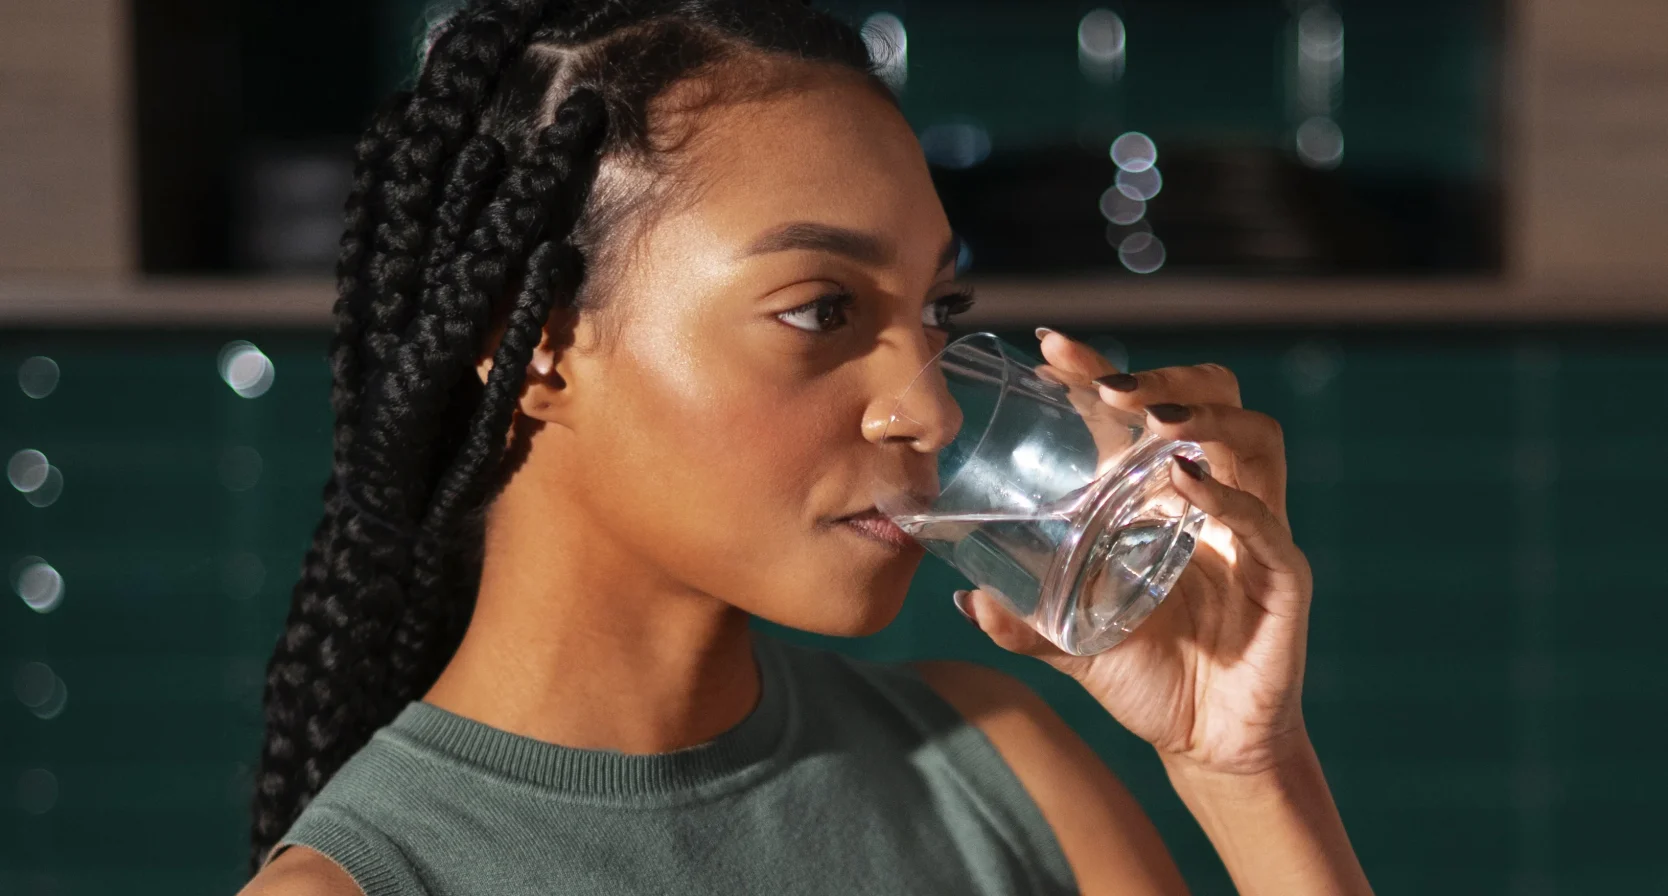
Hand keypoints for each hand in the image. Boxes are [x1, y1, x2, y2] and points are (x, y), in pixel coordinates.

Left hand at [956, 329, 1314, 775]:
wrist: (1205, 745)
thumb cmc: (1147, 678)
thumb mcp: (1073, 645)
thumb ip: (1025, 623)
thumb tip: (966, 602)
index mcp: (1165, 496)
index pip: (1143, 410)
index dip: (1101, 371)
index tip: (1051, 349)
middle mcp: (1215, 497)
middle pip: (1214, 397)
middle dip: (1164, 378)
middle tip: (1108, 388)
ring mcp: (1254, 530)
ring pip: (1255, 437)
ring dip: (1203, 417)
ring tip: (1151, 421)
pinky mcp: (1282, 575)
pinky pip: (1265, 521)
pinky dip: (1228, 499)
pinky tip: (1186, 487)